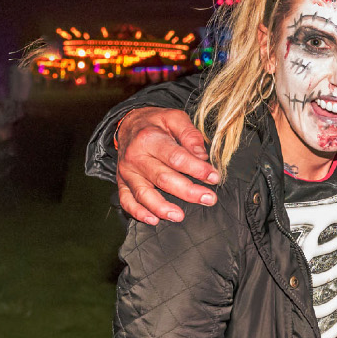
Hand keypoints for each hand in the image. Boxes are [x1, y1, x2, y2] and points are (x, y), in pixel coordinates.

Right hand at [114, 107, 218, 224]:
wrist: (128, 124)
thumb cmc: (155, 123)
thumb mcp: (174, 117)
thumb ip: (189, 134)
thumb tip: (201, 155)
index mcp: (150, 138)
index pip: (176, 157)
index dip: (196, 169)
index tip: (213, 177)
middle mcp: (136, 157)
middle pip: (162, 178)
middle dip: (187, 191)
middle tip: (208, 199)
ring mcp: (127, 172)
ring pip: (144, 194)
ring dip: (162, 208)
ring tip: (179, 216)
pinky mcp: (122, 182)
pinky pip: (127, 201)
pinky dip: (138, 213)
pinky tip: (154, 220)